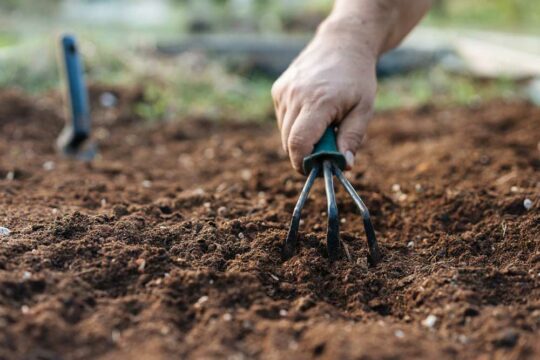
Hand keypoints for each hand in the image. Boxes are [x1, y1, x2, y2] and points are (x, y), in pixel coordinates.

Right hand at [272, 21, 377, 172]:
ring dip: (301, 138)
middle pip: (289, 142)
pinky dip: (295, 124)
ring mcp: (283, 91)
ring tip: (322, 125)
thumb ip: (352, 138)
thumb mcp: (364, 109)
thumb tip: (344, 167)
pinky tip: (312, 111)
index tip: (316, 170)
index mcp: (318, 102)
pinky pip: (282, 119)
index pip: (299, 143)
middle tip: (325, 150)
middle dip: (305, 154)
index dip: (303, 163)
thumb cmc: (357, 78)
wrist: (342, 44)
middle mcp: (295, 96)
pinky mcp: (278, 89)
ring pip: (284, 132)